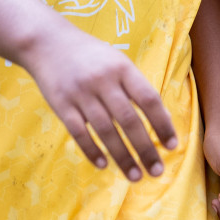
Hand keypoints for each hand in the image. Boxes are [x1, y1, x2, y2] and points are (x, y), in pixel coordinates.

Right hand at [20, 24, 177, 180]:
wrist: (48, 43)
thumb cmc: (90, 55)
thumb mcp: (117, 61)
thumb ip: (135, 87)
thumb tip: (161, 118)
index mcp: (122, 68)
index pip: (148, 99)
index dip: (163, 123)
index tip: (172, 145)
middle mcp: (103, 81)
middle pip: (129, 120)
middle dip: (145, 148)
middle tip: (156, 171)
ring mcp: (81, 94)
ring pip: (106, 131)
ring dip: (122, 157)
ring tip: (135, 176)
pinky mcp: (61, 105)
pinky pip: (79, 133)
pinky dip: (92, 151)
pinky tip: (104, 165)